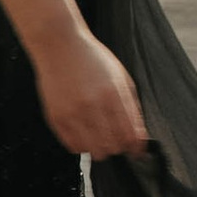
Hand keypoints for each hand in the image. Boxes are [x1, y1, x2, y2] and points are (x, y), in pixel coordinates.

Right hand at [31, 29, 149, 159]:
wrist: (60, 46)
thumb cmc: (92, 59)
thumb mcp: (122, 77)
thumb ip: (132, 108)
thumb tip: (139, 136)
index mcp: (113, 95)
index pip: (130, 135)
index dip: (136, 147)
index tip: (136, 150)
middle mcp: (93, 106)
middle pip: (113, 147)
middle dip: (119, 148)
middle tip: (118, 141)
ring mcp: (72, 113)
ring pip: (93, 151)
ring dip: (100, 149)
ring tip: (100, 137)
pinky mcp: (56, 118)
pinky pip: (73, 146)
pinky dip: (82, 145)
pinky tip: (85, 133)